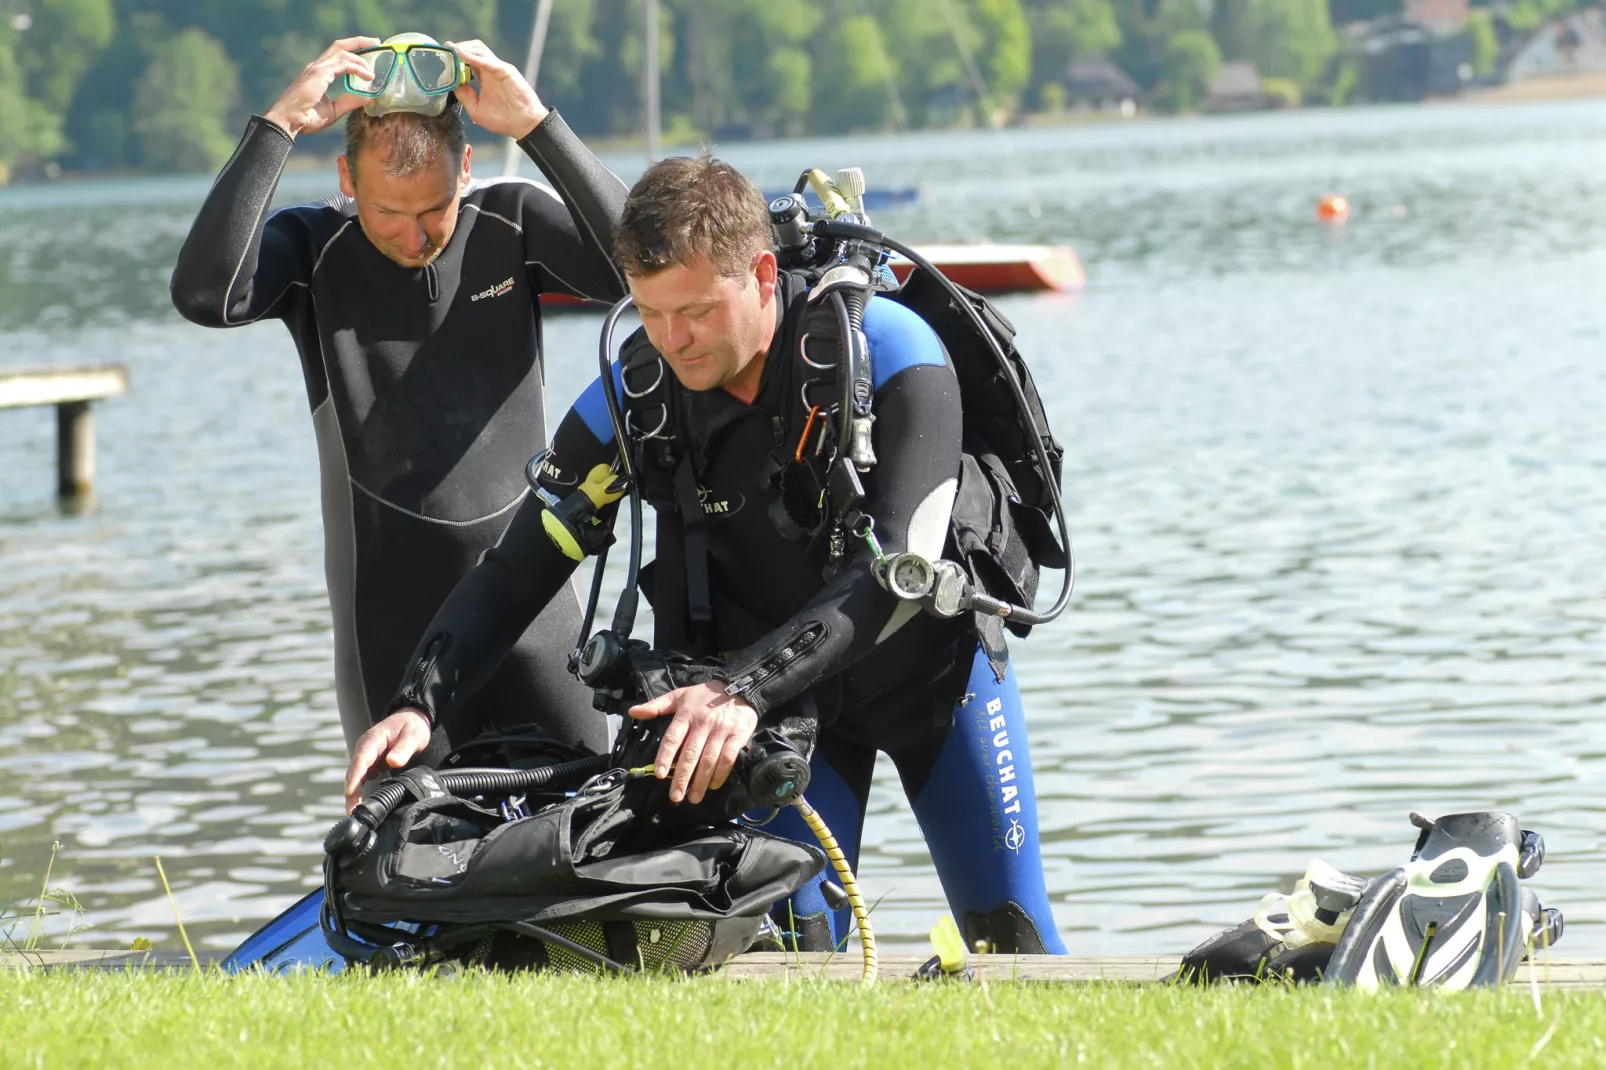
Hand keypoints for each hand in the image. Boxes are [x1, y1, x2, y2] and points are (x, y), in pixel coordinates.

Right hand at [263, 36, 380, 137]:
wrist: (289, 121)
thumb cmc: (306, 118)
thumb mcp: (334, 110)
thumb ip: (350, 102)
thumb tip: (369, 98)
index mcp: (319, 73)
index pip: (338, 55)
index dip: (354, 51)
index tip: (370, 51)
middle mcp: (318, 67)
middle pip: (340, 46)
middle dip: (359, 41)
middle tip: (376, 42)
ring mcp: (317, 68)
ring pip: (343, 53)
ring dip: (361, 58)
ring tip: (373, 71)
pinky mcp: (319, 73)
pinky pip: (343, 65)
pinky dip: (358, 68)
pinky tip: (368, 77)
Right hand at [343, 708, 431, 812]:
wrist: (412, 719)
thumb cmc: (412, 726)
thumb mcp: (413, 735)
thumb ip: (404, 748)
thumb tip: (392, 761)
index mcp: (372, 740)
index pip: (360, 760)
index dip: (354, 778)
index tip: (349, 793)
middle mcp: (365, 749)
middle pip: (354, 772)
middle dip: (351, 792)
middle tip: (352, 812)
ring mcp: (366, 756)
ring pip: (356, 777)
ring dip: (353, 794)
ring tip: (355, 813)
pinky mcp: (370, 764)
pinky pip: (362, 779)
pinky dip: (360, 791)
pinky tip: (363, 806)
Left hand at [446, 39, 549, 139]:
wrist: (524, 125)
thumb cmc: (504, 120)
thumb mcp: (476, 109)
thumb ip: (464, 96)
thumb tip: (452, 84)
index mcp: (485, 78)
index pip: (469, 60)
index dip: (456, 57)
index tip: (443, 57)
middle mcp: (491, 70)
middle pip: (474, 49)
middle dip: (459, 47)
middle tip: (446, 51)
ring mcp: (498, 69)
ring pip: (479, 49)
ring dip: (464, 48)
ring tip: (451, 50)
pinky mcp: (505, 71)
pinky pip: (486, 61)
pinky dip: (473, 56)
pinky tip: (461, 55)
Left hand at [628, 682, 757, 803]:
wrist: (739, 687)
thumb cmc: (704, 695)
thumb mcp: (679, 695)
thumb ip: (656, 706)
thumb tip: (633, 712)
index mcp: (686, 714)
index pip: (673, 738)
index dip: (665, 756)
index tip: (659, 774)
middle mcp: (703, 723)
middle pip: (690, 753)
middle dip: (682, 777)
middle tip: (675, 796)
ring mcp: (722, 730)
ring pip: (709, 759)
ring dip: (700, 781)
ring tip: (693, 798)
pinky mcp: (738, 735)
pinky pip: (728, 758)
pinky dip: (721, 774)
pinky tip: (713, 785)